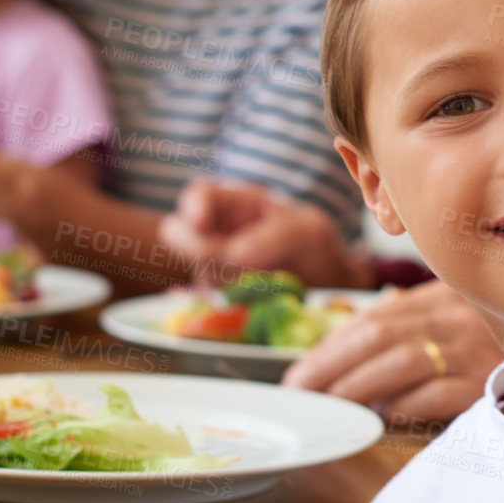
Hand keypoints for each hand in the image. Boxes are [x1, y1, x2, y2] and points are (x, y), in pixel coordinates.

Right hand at [159, 178, 364, 287]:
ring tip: (264, 283)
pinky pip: (203, 304)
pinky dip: (223, 307)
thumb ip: (277, 236)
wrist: (324, 288)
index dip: (194, 208)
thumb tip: (234, 254)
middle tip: (234, 262)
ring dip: (222, 281)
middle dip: (201, 249)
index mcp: (235, 204)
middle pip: (179, 233)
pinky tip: (252, 307)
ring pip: (193, 271)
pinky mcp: (213, 299)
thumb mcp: (308, 232)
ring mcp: (210, 267)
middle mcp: (214, 234)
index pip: (199, 195)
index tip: (201, 224)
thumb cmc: (314, 247)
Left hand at [282, 280, 503, 423]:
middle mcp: (458, 315)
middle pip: (380, 337)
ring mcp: (476, 346)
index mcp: (443, 296)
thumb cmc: (500, 339)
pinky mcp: (491, 380)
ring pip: (403, 361)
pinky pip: (439, 391)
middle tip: (303, 395)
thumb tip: (352, 342)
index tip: (300, 374)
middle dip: (332, 368)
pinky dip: (405, 403)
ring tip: (332, 408)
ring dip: (358, 386)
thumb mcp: (457, 315)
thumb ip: (413, 322)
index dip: (330, 346)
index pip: (374, 318)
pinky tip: (382, 415)